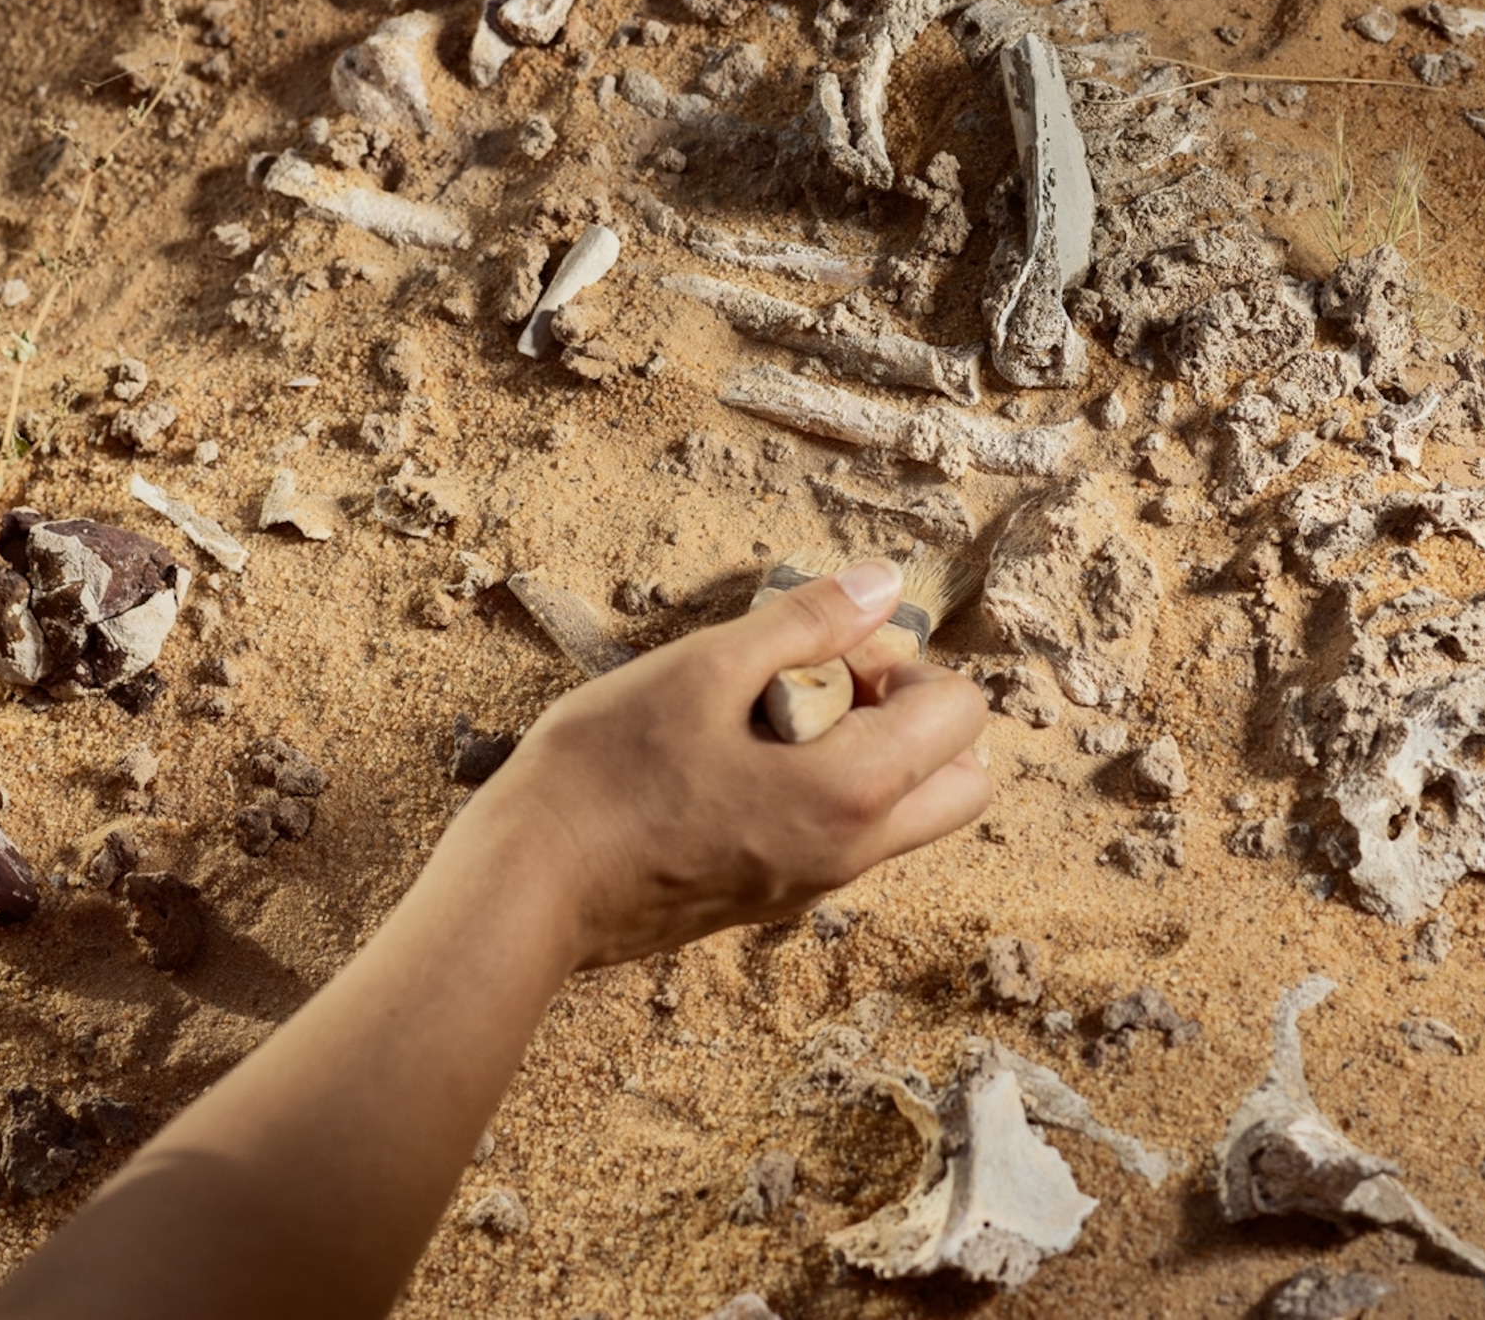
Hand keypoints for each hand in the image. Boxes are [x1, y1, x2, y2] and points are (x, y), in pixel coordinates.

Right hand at [488, 562, 990, 965]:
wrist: (524, 892)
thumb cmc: (603, 774)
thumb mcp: (703, 669)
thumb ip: (806, 622)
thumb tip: (884, 584)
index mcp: (850, 796)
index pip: (960, 715)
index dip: (905, 660)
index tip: (824, 652)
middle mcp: (851, 855)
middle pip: (959, 782)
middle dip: (916, 716)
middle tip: (823, 682)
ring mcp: (812, 887)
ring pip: (904, 814)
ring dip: (872, 753)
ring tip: (769, 717)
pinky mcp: (771, 900)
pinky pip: (844, 839)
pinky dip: (826, 789)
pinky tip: (734, 759)